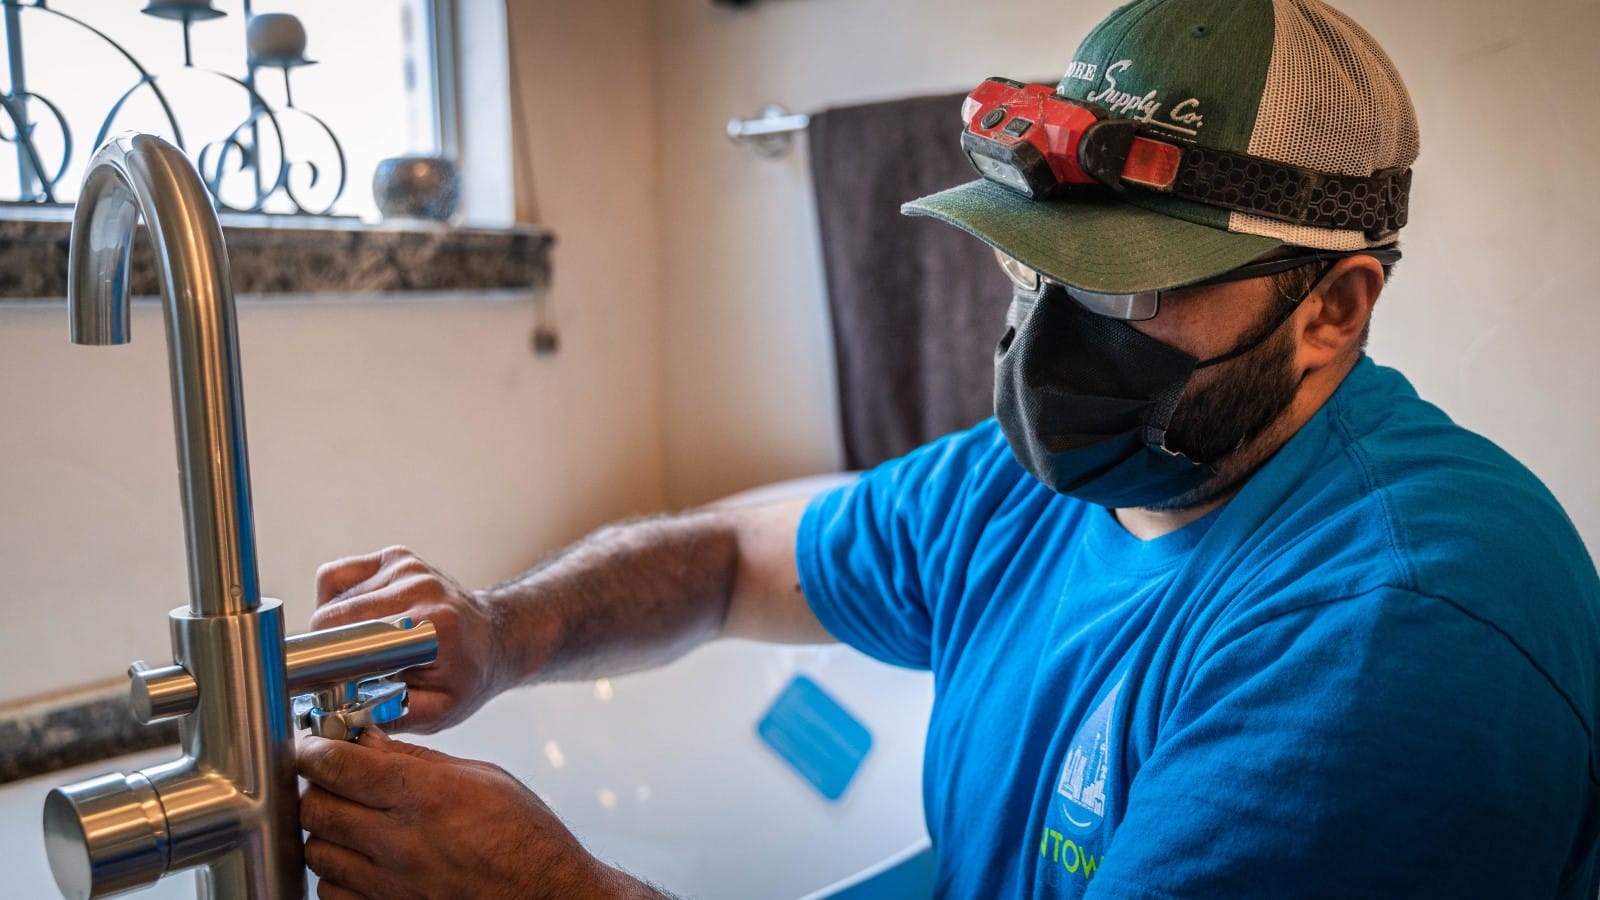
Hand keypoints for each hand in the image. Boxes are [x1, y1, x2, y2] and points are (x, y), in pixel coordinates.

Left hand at [298, 730, 652, 898]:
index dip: (315, 751)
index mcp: (426, 796)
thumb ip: (416, 760)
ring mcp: (391, 885)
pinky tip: (357, 860)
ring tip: (347, 821)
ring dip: (324, 832)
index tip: (313, 747)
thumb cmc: (524, 837)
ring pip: (316, 852)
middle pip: (316, 809)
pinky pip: (331, 892)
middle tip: (332, 780)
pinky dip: (335, 874)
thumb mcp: (481, 777)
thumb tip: (367, 741)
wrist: (546, 894)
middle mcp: (401, 842)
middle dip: (317, 788)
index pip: (339, 767)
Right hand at [312, 546, 507, 732]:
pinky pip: (337, 575)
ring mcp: (406, 567)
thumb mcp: (438, 711)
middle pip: (332, 616)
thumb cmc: (467, 678)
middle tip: (343, 670)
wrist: (494, 640)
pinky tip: (357, 620)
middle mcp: (419, 587)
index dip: (328, 664)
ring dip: (332, 626)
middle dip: (327, 647)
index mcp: (432, 624)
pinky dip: (335, 599)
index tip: (327, 684)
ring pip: (331, 597)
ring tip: (358, 645)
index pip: (350, 639)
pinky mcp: (396, 557)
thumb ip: (391, 715)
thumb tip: (340, 717)